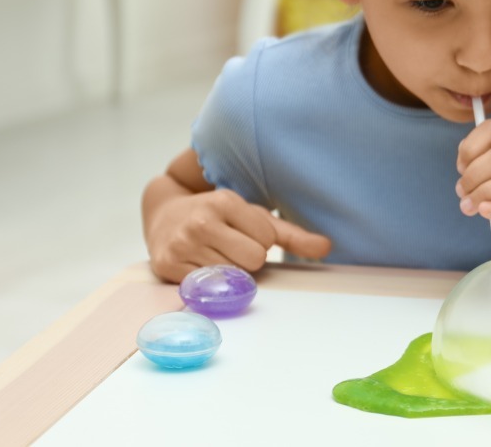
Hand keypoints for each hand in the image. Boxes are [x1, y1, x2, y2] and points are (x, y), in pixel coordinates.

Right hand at [145, 189, 331, 282]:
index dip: (261, 242)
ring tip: (214, 254)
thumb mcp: (254, 217)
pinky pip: (205, 288)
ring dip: (228, 271)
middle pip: (252, 260)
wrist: (163, 215)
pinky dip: (208, 282)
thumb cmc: (219, 217)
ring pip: (229, 277)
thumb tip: (327, 248)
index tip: (244, 234)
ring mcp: (182, 244)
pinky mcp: (166, 265)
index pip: (266, 241)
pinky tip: (200, 265)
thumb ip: (292, 234)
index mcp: (226, 201)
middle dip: (247, 259)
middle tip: (231, 248)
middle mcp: (201, 221)